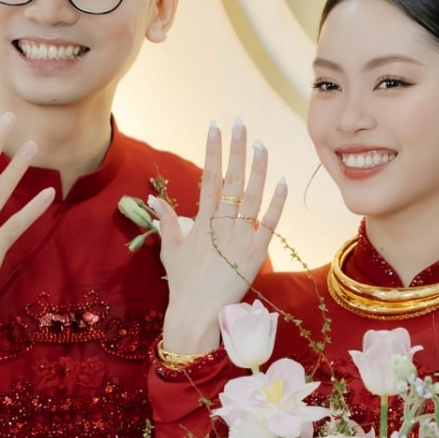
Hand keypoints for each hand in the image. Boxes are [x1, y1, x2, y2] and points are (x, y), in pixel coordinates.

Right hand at [154, 119, 285, 355]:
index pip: (208, 177)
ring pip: (252, 195)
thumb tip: (155, 199)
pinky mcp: (257, 253)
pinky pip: (270, 223)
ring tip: (261, 144)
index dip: (213, 150)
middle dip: (236, 149)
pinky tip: (283, 181)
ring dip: (258, 168)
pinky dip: (277, 202)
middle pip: (232, 179)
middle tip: (240, 123)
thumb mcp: (170, 249)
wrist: (197, 314)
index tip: (215, 127)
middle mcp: (222, 224)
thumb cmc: (183, 283)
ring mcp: (241, 238)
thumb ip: (167, 221)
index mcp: (202, 221)